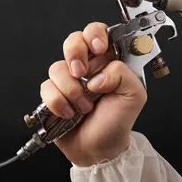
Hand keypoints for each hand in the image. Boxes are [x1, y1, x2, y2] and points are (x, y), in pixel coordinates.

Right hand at [40, 22, 146, 166]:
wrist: (99, 149)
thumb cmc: (117, 121)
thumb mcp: (134, 96)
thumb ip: (123, 75)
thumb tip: (98, 75)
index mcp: (107, 59)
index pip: (97, 31)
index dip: (94, 34)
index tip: (98, 48)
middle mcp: (86, 65)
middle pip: (72, 40)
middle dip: (75, 54)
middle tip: (81, 72)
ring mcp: (68, 78)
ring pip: (57, 67)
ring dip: (72, 90)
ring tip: (84, 106)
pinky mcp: (53, 93)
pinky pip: (46, 88)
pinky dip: (58, 102)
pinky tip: (70, 113)